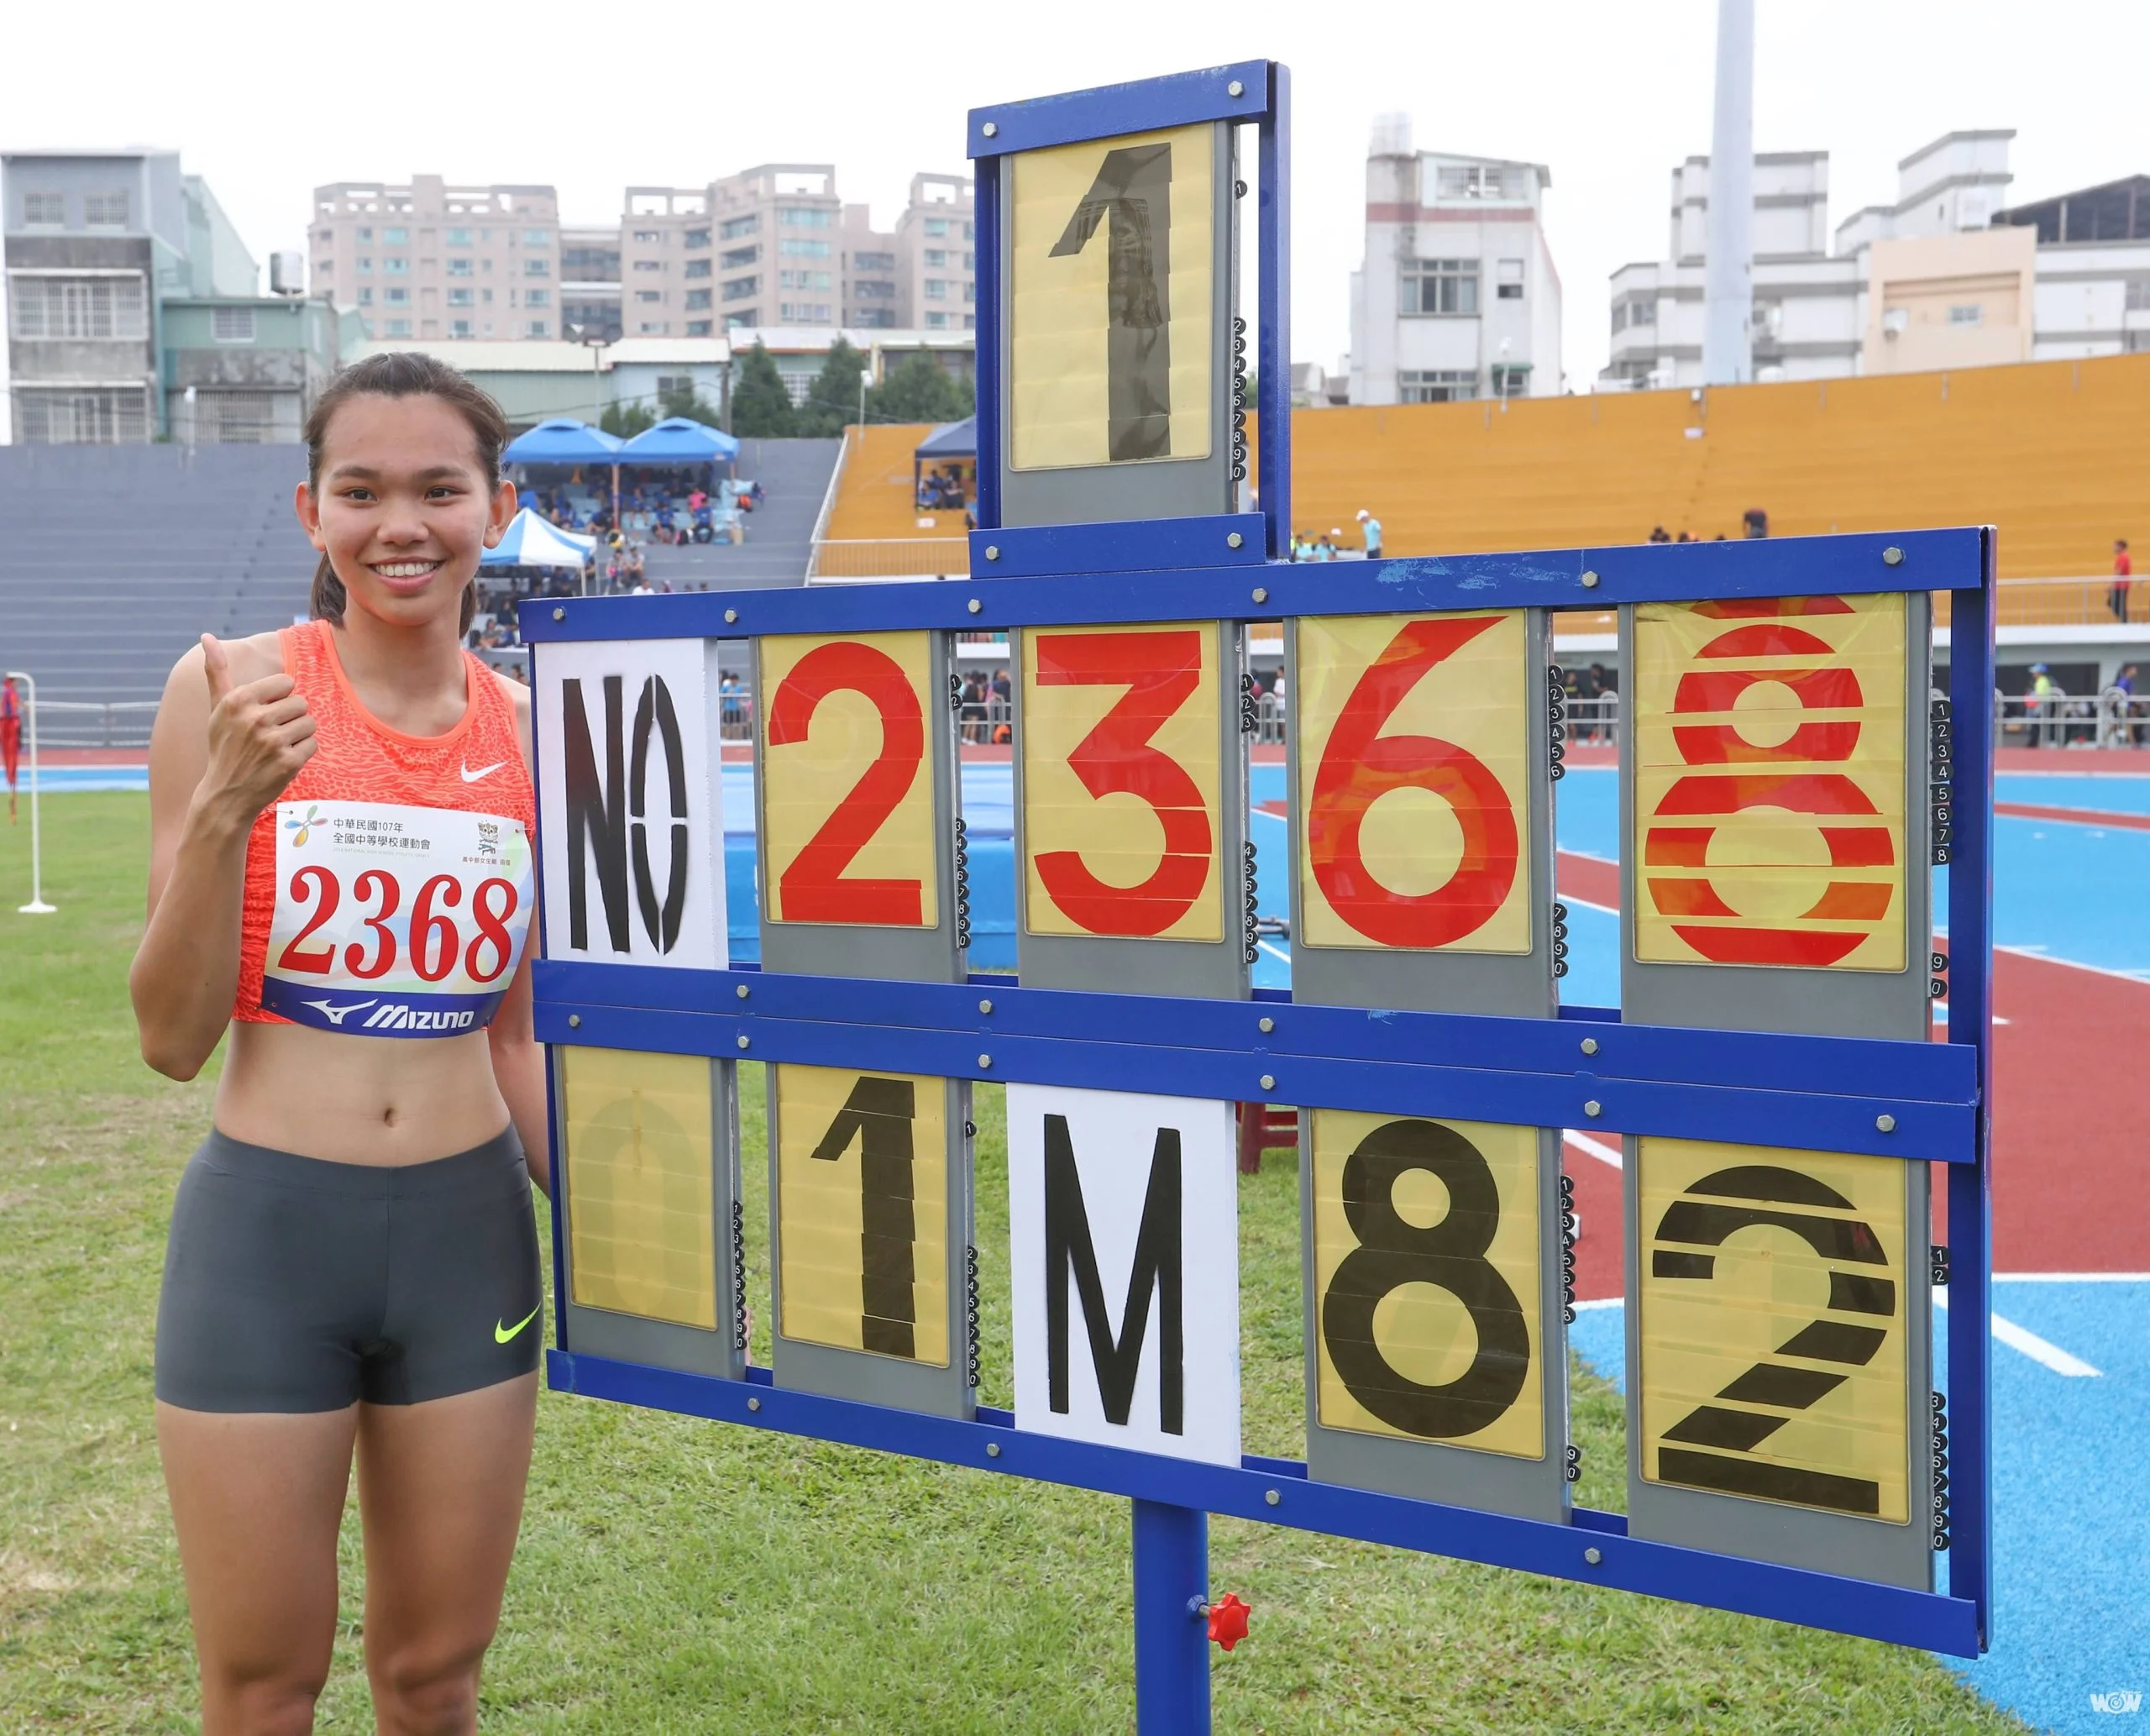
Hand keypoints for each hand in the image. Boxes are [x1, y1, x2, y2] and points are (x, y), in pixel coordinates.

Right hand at [195, 634, 315, 828]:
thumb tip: (206, 636)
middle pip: (301, 702)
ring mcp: (272, 741)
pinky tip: (282, 760)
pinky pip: (313, 744)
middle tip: (270, 735)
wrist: (226, 793)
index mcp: (238, 699)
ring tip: (276, 747)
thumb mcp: (217, 709)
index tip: (263, 714)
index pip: (286, 682)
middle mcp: (254, 718)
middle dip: (291, 718)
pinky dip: (302, 752)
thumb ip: (216, 671)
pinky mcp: (288, 762)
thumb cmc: (224, 746)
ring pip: (310, 723)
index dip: (279, 699)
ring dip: (298, 735)